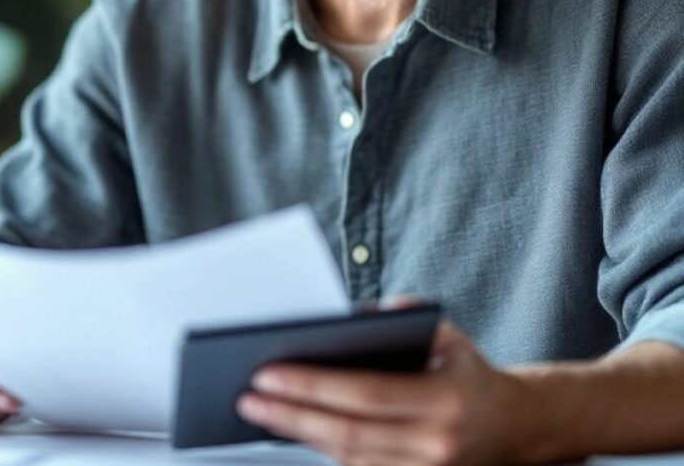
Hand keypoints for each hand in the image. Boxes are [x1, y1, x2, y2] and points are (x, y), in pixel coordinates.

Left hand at [236, 321, 532, 465]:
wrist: (517, 428)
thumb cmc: (468, 372)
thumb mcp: (447, 334)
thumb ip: (404, 316)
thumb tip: (351, 315)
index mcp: (446, 399)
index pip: (366, 393)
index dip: (313, 385)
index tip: (268, 372)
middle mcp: (437, 444)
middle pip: (348, 433)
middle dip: (291, 415)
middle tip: (247, 396)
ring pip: (349, 458)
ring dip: (298, 436)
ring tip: (259, 412)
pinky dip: (323, 451)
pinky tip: (292, 430)